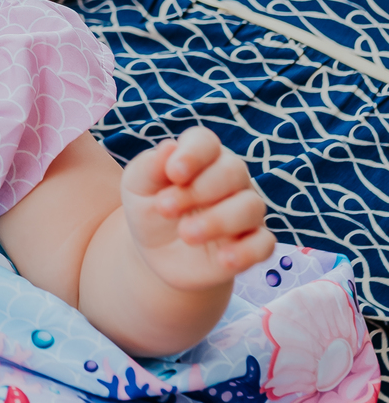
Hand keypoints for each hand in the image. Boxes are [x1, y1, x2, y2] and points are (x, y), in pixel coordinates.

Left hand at [121, 126, 273, 292]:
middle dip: (198, 190)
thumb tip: (168, 147)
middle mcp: (230, 178)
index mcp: (200, 156)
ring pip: (251, 206)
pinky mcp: (252, 243)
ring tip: (186, 235)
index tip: (173, 174)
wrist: (157, 254)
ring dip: (219, 220)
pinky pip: (264, 244)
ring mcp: (245, 210)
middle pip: (232, 171)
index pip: (205, 143)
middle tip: (165, 208)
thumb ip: (149, 167)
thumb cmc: (149, 208)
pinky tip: (223, 259)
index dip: (192, 154)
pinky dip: (247, 252)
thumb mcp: (137, 188)